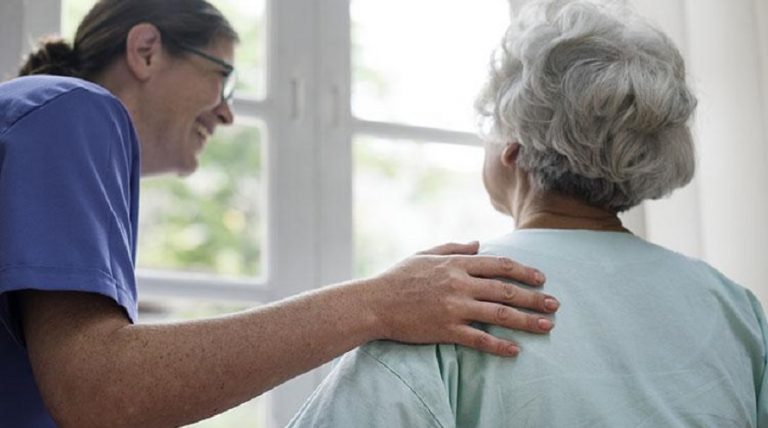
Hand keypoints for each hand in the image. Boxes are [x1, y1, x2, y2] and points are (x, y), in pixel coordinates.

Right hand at [364, 241, 558, 356]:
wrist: (374, 303)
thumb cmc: (398, 277)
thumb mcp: (425, 254)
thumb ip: (453, 248)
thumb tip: (478, 244)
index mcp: (456, 264)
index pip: (499, 265)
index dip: (524, 271)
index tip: (541, 278)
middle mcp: (459, 284)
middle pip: (506, 289)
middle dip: (534, 297)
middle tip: (555, 304)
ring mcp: (454, 307)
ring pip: (499, 313)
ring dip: (526, 321)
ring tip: (547, 326)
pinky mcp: (446, 329)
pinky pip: (478, 338)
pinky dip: (498, 345)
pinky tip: (515, 351)